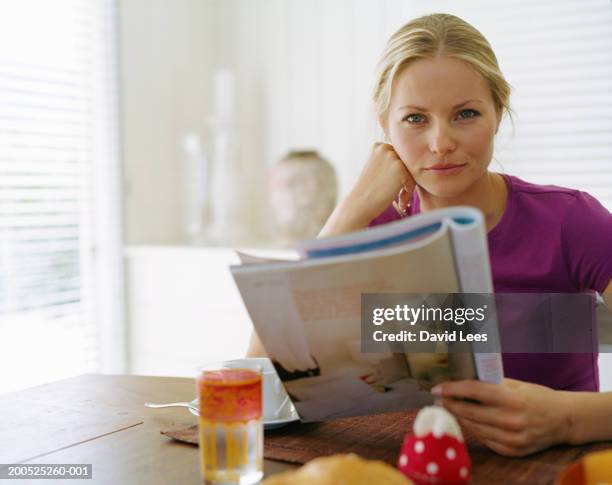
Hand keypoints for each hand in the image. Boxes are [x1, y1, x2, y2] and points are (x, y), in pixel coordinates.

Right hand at [319, 143, 414, 236]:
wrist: (359, 204)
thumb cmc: (368, 190)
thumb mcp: (375, 168)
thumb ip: (389, 161)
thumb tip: (413, 158)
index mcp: (379, 146)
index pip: (399, 157)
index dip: (399, 173)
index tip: (391, 186)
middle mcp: (386, 148)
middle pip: (407, 163)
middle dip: (405, 179)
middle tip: (399, 196)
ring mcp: (393, 158)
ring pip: (411, 172)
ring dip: (408, 187)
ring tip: (400, 200)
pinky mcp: (400, 170)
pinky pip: (413, 181)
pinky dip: (408, 194)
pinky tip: (400, 203)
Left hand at [432, 378, 571, 456]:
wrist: (564, 420)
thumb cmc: (537, 397)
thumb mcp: (515, 385)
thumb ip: (491, 384)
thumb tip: (462, 380)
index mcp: (512, 399)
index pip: (474, 392)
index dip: (452, 389)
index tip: (437, 388)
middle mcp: (512, 421)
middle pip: (470, 412)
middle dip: (451, 404)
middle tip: (439, 398)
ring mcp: (512, 438)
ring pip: (475, 427)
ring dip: (460, 417)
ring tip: (451, 408)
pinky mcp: (512, 451)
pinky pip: (485, 440)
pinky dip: (475, 430)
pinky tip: (468, 421)